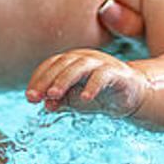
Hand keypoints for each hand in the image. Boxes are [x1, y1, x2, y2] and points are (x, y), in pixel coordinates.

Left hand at [26, 49, 150, 117]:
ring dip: (64, 80)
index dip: (38, 79)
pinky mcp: (117, 73)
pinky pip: (103, 76)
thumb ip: (61, 101)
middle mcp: (85, 58)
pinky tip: (84, 99)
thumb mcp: (75, 100)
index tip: (30, 97)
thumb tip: (45, 105)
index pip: (51, 65)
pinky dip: (92, 86)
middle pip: (62, 63)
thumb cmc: (100, 95)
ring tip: (54, 95)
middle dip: (46, 80)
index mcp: (72, 61)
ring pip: (80, 66)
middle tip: (34, 98)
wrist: (133, 96)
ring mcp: (102, 63)